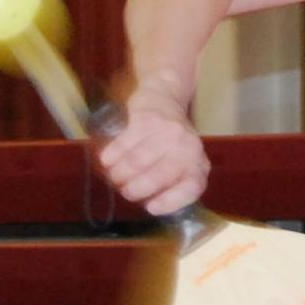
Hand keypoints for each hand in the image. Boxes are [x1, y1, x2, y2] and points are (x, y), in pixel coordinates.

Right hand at [95, 87, 207, 214]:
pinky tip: (107, 160)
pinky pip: (125, 143)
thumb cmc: (169, 140)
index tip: (150, 208)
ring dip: (120, 174)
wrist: (165, 96)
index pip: (192, 188)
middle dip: (135, 189)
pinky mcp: (148, 119)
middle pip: (160, 176)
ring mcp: (169, 132)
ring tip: (114, 177)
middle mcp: (188, 148)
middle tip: (124, 191)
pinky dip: (113, 155)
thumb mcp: (179, 163)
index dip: (170, 201)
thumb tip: (148, 206)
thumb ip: (170, 184)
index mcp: (198, 164)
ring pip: (138, 161)